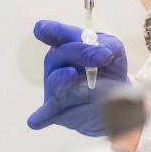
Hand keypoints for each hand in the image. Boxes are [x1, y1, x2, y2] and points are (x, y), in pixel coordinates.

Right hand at [27, 20, 128, 136]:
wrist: (115, 98)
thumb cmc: (108, 68)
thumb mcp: (114, 51)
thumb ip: (108, 45)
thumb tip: (103, 52)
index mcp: (66, 45)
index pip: (54, 34)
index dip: (49, 30)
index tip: (42, 29)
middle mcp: (56, 65)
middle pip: (59, 55)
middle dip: (81, 52)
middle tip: (105, 55)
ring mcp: (54, 88)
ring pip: (56, 81)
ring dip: (69, 78)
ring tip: (78, 77)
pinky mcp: (57, 111)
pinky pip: (46, 114)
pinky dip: (40, 117)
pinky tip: (35, 121)